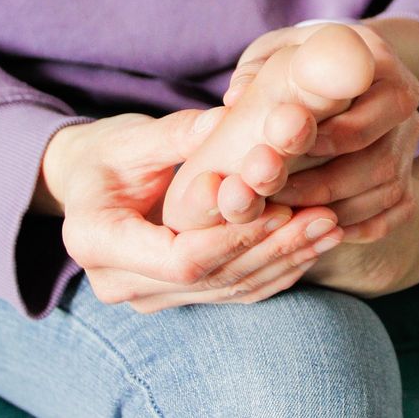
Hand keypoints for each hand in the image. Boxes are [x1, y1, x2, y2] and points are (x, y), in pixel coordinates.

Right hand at [37, 109, 343, 312]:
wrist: (86, 185)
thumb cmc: (106, 152)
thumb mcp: (131, 136)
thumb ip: (176, 134)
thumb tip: (223, 120)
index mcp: (96, 241)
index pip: (181, 257)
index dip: (237, 236)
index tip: (283, 207)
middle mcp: (118, 282)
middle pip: (211, 278)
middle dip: (273, 248)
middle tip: (327, 215)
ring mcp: (148, 297)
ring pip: (229, 289)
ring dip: (285, 260)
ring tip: (332, 225)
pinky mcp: (176, 298)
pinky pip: (233, 291)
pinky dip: (277, 269)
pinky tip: (314, 243)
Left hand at [223, 22, 418, 241]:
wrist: (331, 88)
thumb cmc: (293, 68)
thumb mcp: (271, 55)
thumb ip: (256, 71)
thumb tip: (236, 98)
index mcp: (378, 60)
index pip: (371, 103)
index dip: (331, 134)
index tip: (287, 147)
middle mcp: (404, 103)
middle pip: (381, 157)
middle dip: (325, 182)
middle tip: (277, 191)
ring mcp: (409, 146)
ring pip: (384, 192)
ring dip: (332, 210)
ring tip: (285, 213)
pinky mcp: (408, 183)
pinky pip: (387, 218)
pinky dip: (350, 228)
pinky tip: (311, 225)